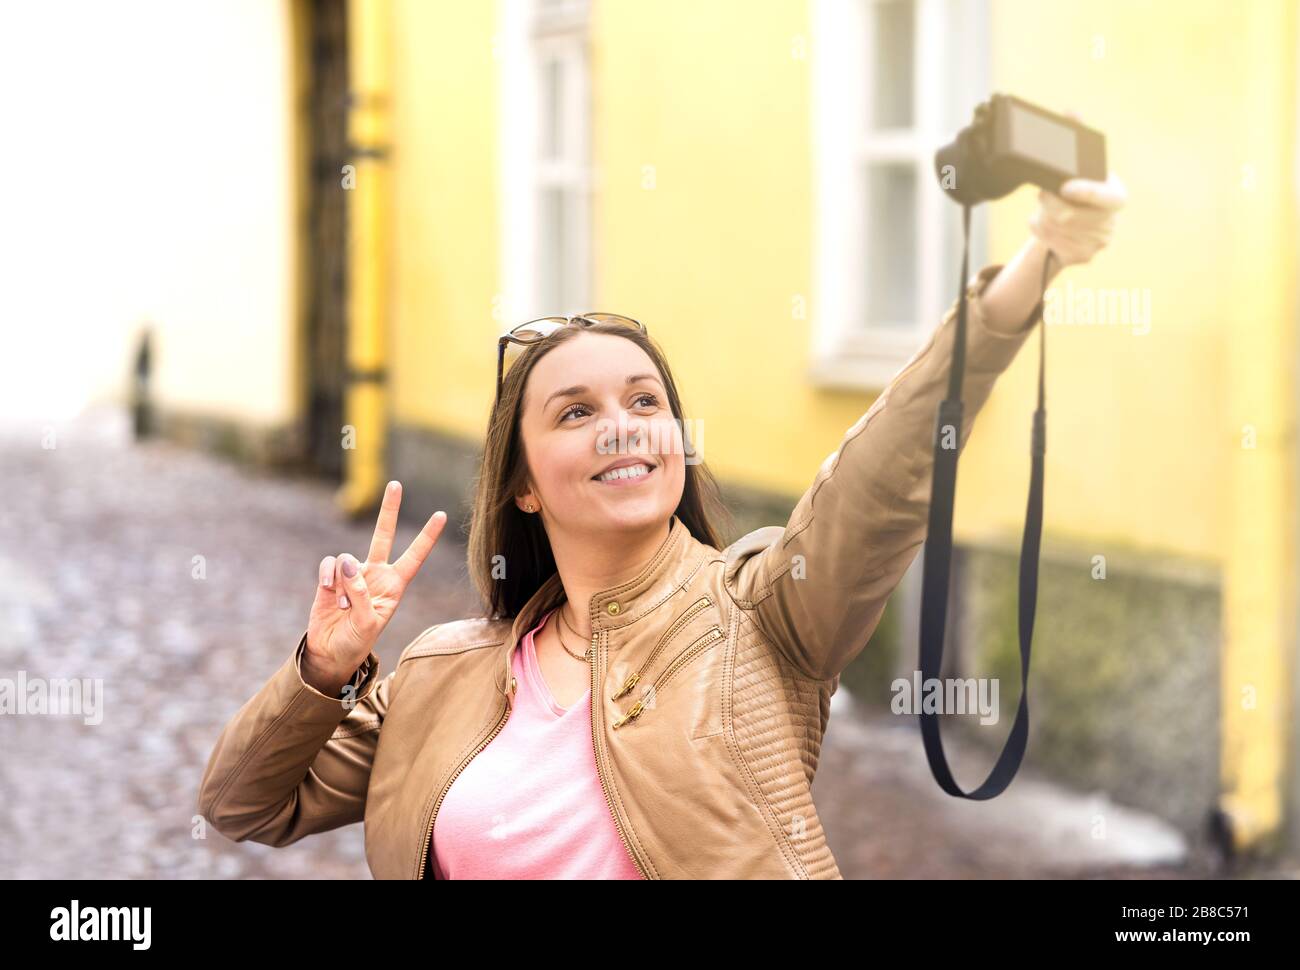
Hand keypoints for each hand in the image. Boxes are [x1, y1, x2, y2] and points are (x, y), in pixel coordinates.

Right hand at [304, 481, 447, 684]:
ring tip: (344, 607)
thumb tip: (349, 563)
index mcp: (395, 586)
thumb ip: (361, 593)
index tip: (441, 515)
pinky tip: (329, 591)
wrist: (330, 652)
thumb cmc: (356, 641)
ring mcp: (352, 574)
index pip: (415, 556)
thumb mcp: (367, 623)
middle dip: (389, 510)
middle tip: (396, 484)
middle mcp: (376, 574)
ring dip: (345, 584)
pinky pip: (330, 564)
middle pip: (384, 535)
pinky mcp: (331, 577)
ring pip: (348, 559)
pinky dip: (329, 576)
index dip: (427, 536)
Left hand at [1028, 109, 1126, 268]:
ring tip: (1044, 207)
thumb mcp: (1079, 168)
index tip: (1066, 187)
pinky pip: (1051, 243)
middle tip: (1042, 192)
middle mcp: (1111, 222)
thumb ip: (1076, 140)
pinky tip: (1045, 223)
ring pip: (1057, 229)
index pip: (1107, 198)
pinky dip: (1041, 231)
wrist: (1075, 226)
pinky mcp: (1082, 257)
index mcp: (1116, 197)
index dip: (1087, 192)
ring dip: (1043, 216)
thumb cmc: (1077, 191)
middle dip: (1050, 203)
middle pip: (1071, 216)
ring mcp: (1099, 243)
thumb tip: (1070, 110)